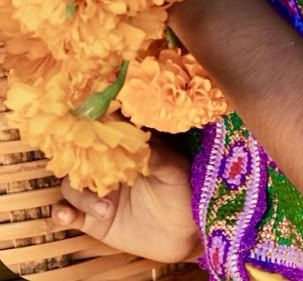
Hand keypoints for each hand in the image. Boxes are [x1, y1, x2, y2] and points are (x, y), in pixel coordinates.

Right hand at [50, 135, 201, 264]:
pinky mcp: (91, 218)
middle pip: (80, 158)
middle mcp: (109, 167)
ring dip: (80, 195)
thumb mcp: (174, 171)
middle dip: (80, 164)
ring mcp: (99, 192)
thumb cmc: (183, 193)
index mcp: (128, 148)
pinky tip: (68, 215)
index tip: (88, 128)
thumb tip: (135, 143)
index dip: (95, 127)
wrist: (183, 233)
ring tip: (105, 209)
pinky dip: (62, 212)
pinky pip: (67, 212)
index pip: (105, 132)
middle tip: (92, 175)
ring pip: (71, 185)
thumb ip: (156, 157)